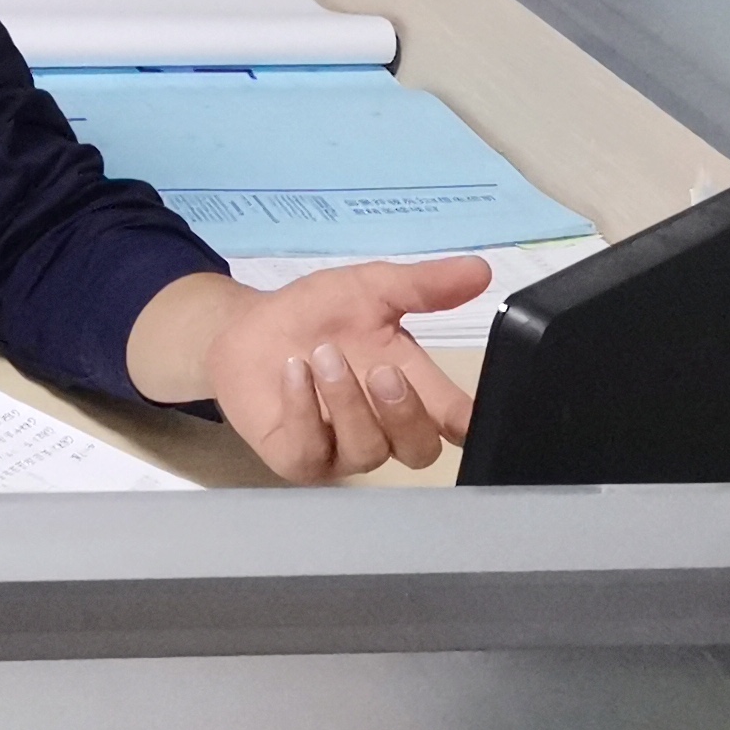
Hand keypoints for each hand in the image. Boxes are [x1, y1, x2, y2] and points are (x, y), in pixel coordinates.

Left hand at [128, 259, 487, 484]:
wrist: (248, 326)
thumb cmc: (318, 313)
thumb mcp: (373, 288)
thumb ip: (424, 286)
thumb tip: (482, 270)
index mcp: (414, 391)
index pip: (457, 422)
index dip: (469, 424)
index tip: (469, 412)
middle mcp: (384, 429)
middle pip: (421, 450)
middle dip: (406, 412)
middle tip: (383, 370)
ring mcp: (341, 450)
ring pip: (367, 450)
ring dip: (347, 400)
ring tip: (323, 354)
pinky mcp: (298, 459)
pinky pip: (311, 451)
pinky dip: (304, 408)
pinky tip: (294, 371)